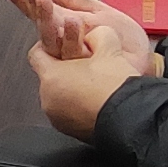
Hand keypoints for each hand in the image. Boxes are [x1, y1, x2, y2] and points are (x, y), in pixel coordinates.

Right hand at [0, 0, 156, 70]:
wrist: (146, 65)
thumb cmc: (124, 42)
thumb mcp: (98, 10)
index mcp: (66, 25)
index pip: (37, 10)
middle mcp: (65, 41)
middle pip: (40, 22)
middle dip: (33, 2)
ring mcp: (73, 55)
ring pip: (52, 37)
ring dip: (48, 16)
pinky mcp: (86, 65)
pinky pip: (74, 50)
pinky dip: (72, 36)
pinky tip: (70, 20)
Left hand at [30, 33, 152, 140]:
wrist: (131, 119)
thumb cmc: (116, 88)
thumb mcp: (110, 48)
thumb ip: (96, 35)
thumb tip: (94, 34)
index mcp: (51, 77)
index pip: (36, 54)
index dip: (51, 45)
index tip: (62, 44)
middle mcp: (48, 100)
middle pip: (49, 77)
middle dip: (65, 69)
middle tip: (85, 65)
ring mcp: (58, 118)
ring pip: (59, 96)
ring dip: (72, 89)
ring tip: (95, 84)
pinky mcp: (70, 131)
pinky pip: (69, 113)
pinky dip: (78, 106)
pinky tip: (97, 100)